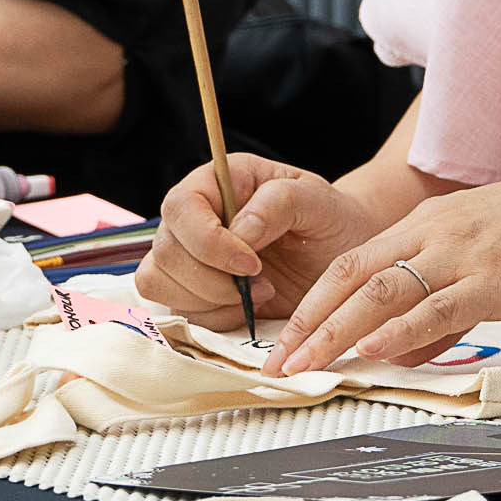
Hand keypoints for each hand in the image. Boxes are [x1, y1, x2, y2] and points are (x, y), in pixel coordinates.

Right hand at [134, 153, 375, 331]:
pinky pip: (178, 311)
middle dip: (213, 280)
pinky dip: (214, 319)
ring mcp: (188, 255)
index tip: (252, 264)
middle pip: (165, 251)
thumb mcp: (317, 202)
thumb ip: (279, 203)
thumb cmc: (330, 220)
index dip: (207, 241)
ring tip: (260, 294)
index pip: (181, 206)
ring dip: (211, 301)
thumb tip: (240, 230)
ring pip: (159, 283)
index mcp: (217, 182)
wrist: (341, 257)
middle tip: (264, 284)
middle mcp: (194, 217)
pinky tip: (249, 308)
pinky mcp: (193, 291)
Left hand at [269, 163, 500, 375]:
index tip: (284, 342)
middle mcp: (438, 231)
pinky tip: (371, 350)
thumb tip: (397, 348)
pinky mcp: (499, 278)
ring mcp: (466, 253)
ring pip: (382, 292)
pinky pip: (437, 307)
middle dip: (307, 323)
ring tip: (304, 366)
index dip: (311, 304)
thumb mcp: (487, 258)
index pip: (352, 263)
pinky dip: (398, 331)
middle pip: (352, 276)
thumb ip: (441, 300)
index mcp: (431, 221)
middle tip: (274, 365)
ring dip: (337, 332)